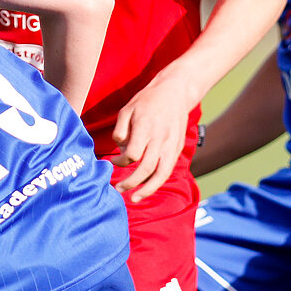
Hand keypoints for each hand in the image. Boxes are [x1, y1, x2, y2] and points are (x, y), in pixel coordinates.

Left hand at [110, 65, 203, 202]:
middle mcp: (160, 138)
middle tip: (118, 189)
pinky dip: (157, 181)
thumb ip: (120, 130)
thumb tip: (119, 149)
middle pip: (146, 168)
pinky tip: (147, 187)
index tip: (112, 162)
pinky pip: (168, 169)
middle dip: (131, 182)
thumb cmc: (147, 101)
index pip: (133, 154)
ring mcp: (172, 144)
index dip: (120, 162)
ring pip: (161, 173)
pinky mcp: (178, 147)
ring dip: (147, 189)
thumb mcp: (127, 109)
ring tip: (135, 198)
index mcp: (145, 127)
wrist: (175, 92)